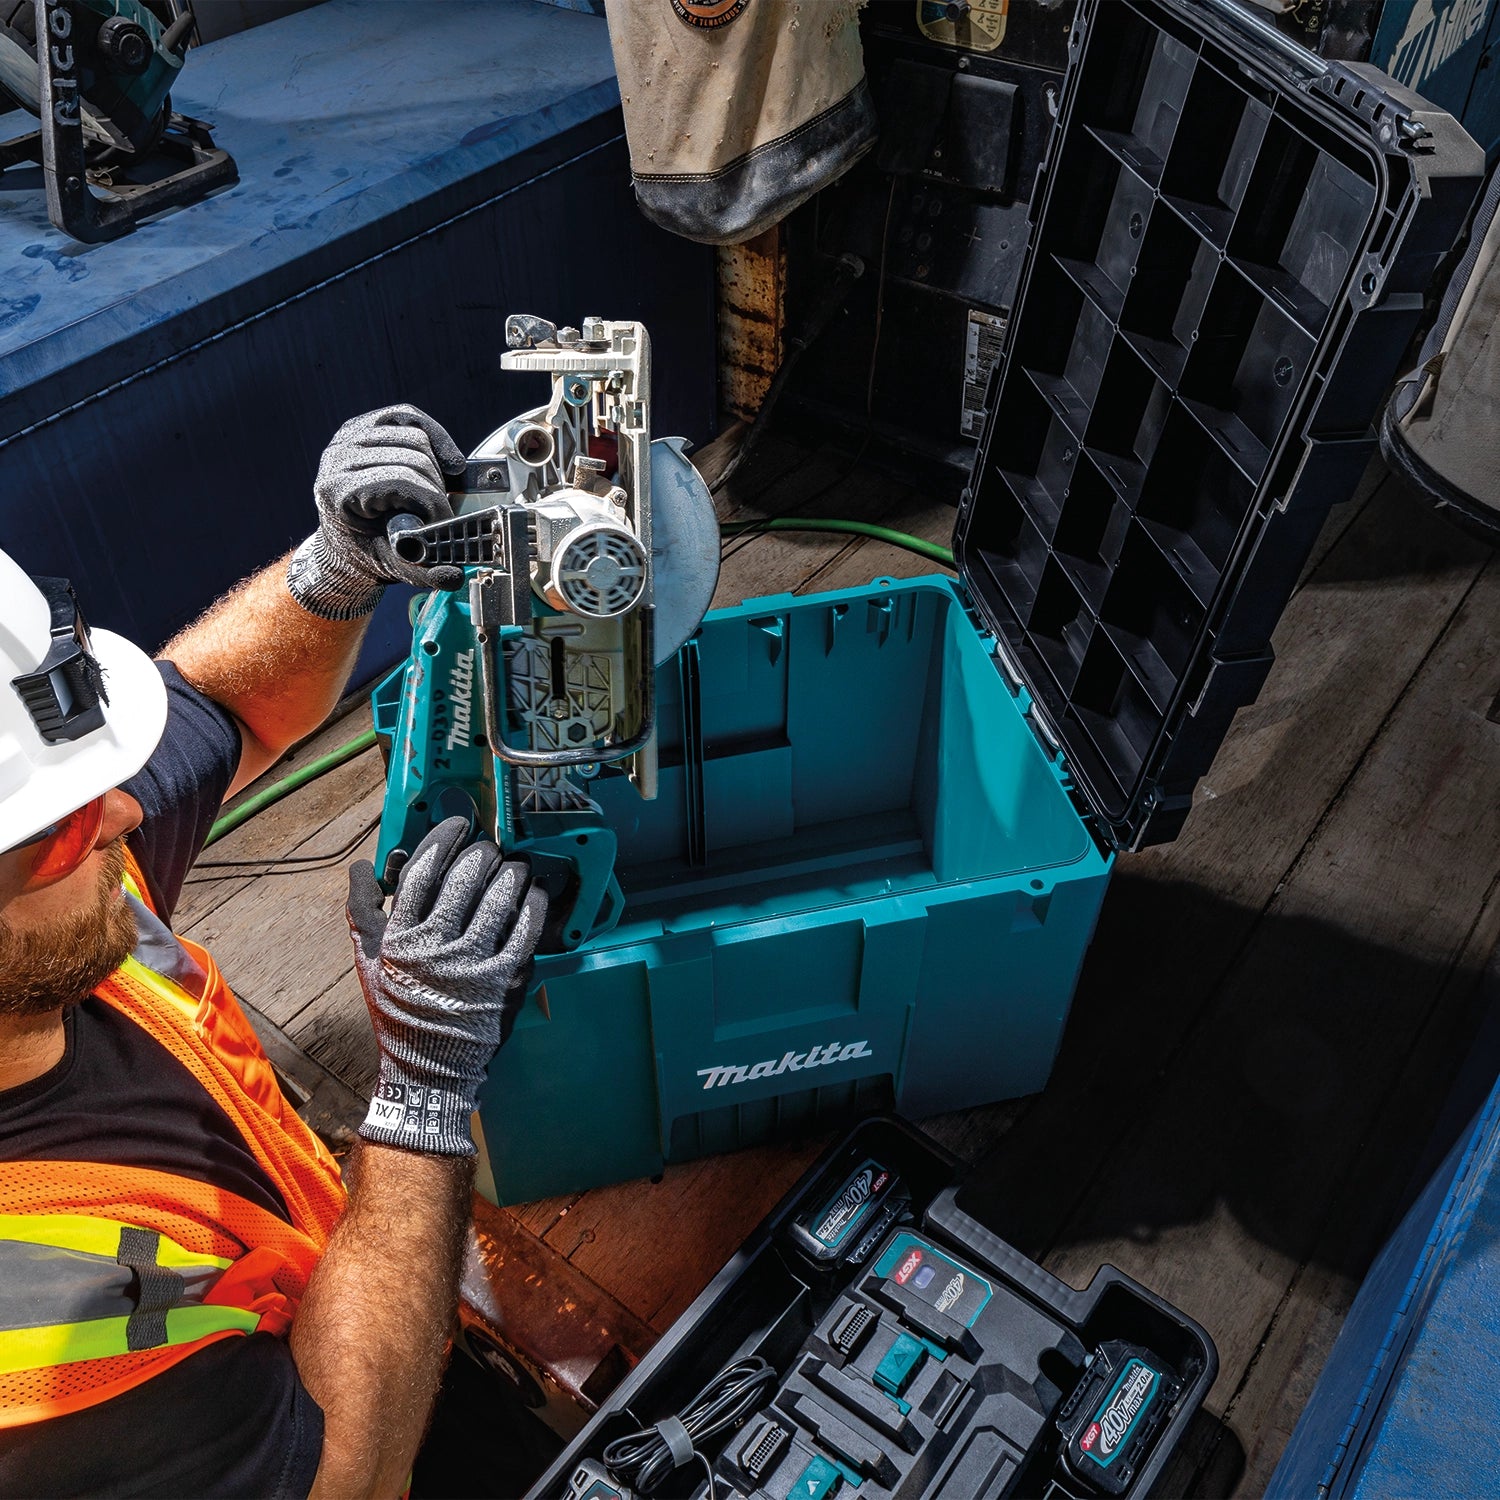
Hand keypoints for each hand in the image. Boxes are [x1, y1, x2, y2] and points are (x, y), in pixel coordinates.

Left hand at [287, 405, 467, 619]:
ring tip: (434, 491)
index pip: (399, 481)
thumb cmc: (367, 551)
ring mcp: (348, 437)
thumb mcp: (392, 565)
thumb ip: (423, 571)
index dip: (430, 501)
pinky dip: (433, 435)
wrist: (345, 541)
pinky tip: (444, 459)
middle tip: (438, 512)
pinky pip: (409, 415)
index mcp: (337, 492)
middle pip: (412, 456)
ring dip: (436, 466)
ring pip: (415, 436)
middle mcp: (337, 458)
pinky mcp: (363, 424)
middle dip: (436, 487)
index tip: (441, 522)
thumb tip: (452, 575)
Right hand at [346, 818, 547, 1155]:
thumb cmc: (397, 1011)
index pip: (421, 870)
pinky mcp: (507, 980)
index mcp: (399, 938)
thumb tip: (361, 866)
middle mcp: (436, 947)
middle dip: (482, 853)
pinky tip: (535, 894)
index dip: (444, 839)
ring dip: (511, 873)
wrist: (429, 1072)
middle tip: (490, 849)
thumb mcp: (368, 962)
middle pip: (465, 877)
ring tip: (515, 866)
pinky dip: (534, 904)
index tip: (459, 825)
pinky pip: (527, 928)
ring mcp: (474, 964)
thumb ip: (362, 911)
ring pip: (499, 897)